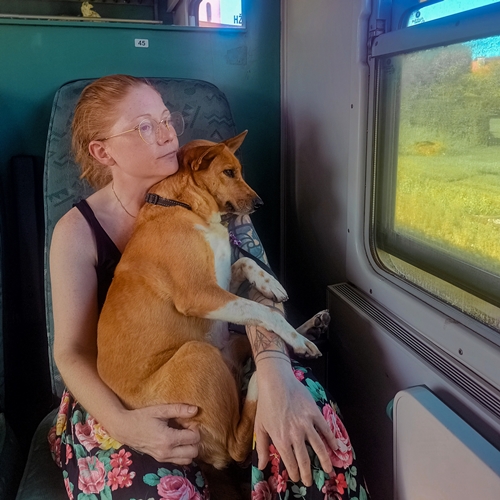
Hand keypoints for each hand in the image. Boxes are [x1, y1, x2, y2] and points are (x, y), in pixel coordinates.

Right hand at [115, 404, 199, 463]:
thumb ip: (178, 409)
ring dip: (190, 447)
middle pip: (194, 451)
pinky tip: (177, 441)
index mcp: (168, 439)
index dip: (194, 427)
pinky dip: (183, 453)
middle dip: (194, 439)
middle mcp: (166, 452)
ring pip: (188, 459)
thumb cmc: (142, 417)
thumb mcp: (160, 410)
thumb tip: (195, 410)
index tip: (188, 420)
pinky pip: (179, 461)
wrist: (125, 428)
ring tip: (183, 435)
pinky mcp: (160, 460)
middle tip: (187, 428)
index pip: (193, 438)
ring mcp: (163, 458)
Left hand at [254, 359, 337, 485]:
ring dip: (324, 460)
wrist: (276, 381)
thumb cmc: (266, 403)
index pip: (290, 462)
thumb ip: (262, 447)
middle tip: (310, 481)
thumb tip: (261, 465)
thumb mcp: (261, 426)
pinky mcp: (314, 413)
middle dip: (308, 473)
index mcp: (281, 439)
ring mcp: (306, 424)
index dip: (294, 473)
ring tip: (328, 470)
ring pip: (319, 447)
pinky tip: (335, 447)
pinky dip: (332, 439)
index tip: (296, 478)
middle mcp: (295, 435)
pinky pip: (325, 429)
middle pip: (305, 459)